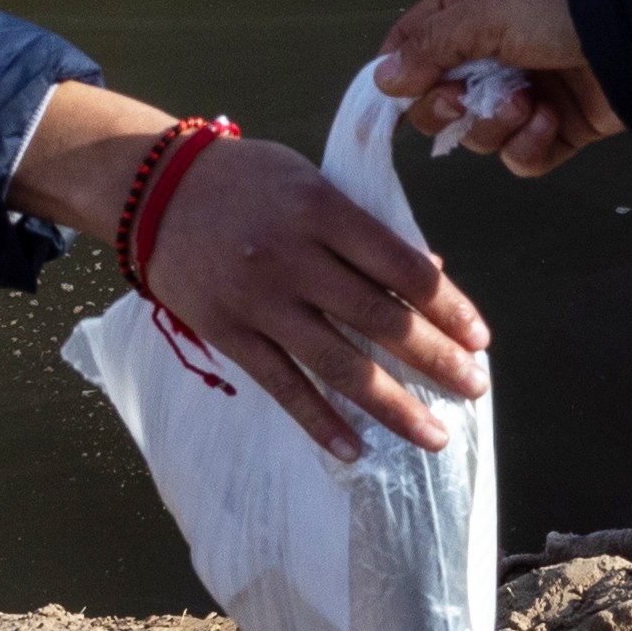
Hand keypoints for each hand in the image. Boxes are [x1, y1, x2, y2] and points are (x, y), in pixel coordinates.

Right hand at [15, 83, 490, 464]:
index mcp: (324, 211)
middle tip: (475, 389)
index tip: (479, 338)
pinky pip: (282, 386)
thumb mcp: (312, 182)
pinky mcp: (228, 332)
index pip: (403, 267)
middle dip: (436, 360)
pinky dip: (320, 421)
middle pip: (381, 319)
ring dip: (393, 405)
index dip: (449, 307)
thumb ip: (365, 229)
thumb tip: (431, 272)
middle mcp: (295, 258)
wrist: (152, 188)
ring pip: (338, 363)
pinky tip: (354, 450)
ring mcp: (260, 301)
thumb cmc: (247, 180)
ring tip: (433, 435)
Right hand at [375, 0, 623, 177]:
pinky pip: (522, 156)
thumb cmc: (561, 4)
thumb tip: (382, 78)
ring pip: (480, 132)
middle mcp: (498, 50)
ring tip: (527, 103)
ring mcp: (530, 91)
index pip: (418, 41)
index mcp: (477, 6)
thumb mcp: (489, 12)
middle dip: (447, 107)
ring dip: (495, 124)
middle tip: (464, 100)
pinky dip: (529, 145)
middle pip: (441, 100)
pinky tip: (549, 122)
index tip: (394, 95)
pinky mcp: (560, 128)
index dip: (400, 71)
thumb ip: (432, 46)